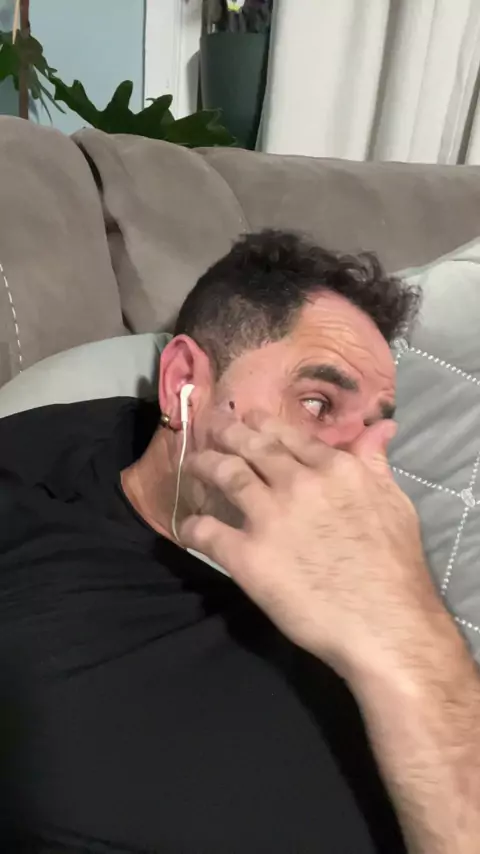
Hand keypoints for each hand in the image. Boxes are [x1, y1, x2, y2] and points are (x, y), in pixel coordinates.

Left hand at [180, 412, 440, 677]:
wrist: (385, 623)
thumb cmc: (396, 566)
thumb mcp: (394, 503)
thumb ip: (375, 463)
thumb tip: (380, 427)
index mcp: (334, 469)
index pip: (289, 435)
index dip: (263, 424)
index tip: (248, 417)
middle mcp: (298, 483)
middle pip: (251, 447)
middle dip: (227, 431)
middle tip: (212, 424)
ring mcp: (269, 518)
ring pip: (226, 476)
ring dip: (205, 465)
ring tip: (194, 462)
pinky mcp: (247, 556)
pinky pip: (208, 532)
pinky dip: (192, 527)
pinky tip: (187, 527)